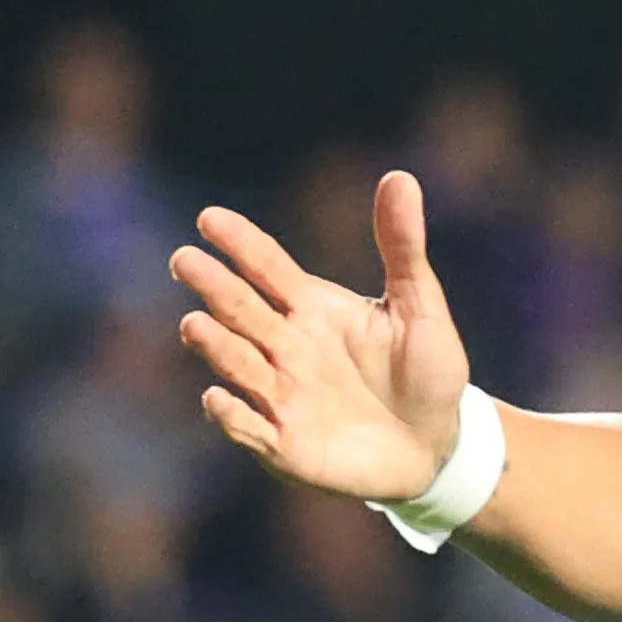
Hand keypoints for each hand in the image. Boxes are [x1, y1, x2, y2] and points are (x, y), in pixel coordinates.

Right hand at [171, 171, 473, 503]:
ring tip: (194, 325)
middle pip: (240, 310)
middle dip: (212, 286)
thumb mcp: (419, 305)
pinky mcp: (285, 445)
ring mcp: (282, 395)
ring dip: (216, 346)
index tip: (209, 219)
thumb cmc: (427, 370)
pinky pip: (251, 428)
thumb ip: (402, 247)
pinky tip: (217, 398)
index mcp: (312, 308)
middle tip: (184, 261)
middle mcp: (286, 348)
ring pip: (238, 364)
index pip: (266, 268)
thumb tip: (400, 176)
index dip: (239, 243)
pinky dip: (232, 416)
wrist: (438, 444)